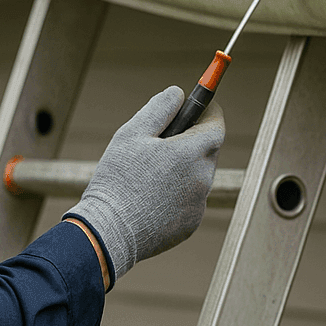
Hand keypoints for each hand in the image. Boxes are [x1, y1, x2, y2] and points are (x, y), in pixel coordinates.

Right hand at [66, 87, 225, 283]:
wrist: (108, 232)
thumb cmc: (117, 179)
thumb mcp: (132, 133)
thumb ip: (159, 108)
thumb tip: (178, 93)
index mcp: (191, 152)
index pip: (217, 125)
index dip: (209, 113)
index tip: (199, 107)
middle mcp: (202, 179)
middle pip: (207, 150)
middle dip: (191, 142)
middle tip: (162, 142)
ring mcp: (198, 204)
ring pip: (198, 176)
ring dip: (183, 169)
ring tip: (150, 174)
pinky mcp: (191, 224)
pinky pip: (190, 200)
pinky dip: (178, 194)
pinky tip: (151, 197)